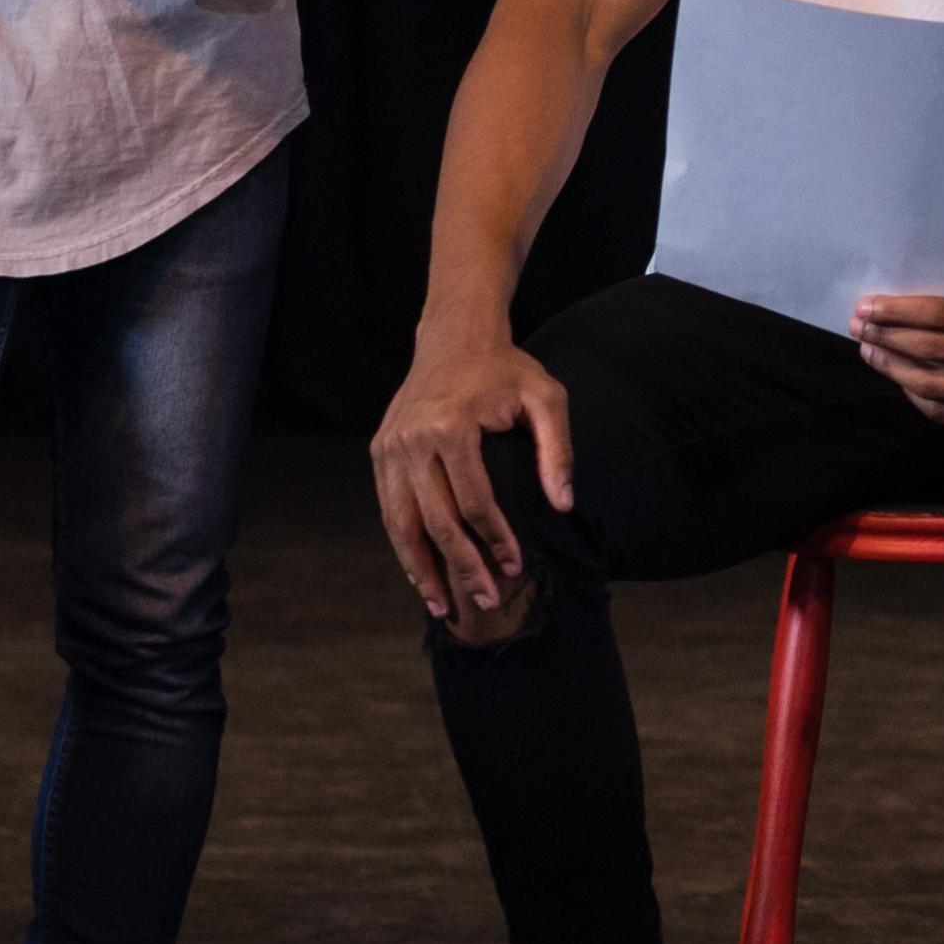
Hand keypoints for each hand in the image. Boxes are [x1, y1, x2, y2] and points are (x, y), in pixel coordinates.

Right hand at [370, 327, 571, 621]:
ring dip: (422, 570)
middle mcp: (412, 439)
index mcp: (451, 426)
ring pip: (402, 523)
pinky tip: (420, 574)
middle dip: (462, 567)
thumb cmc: (506, 369)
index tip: (515, 567)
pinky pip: (389, 509)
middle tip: (485, 600)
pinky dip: (403, 545)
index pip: (474, 501)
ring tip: (442, 608)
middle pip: (436, 521)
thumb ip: (557, 452)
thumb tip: (563, 506)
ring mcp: (390, 447)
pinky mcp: (380, 451)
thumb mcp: (546, 398)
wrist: (453, 336)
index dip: (496, 540)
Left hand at [851, 283, 943, 433]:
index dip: (898, 311)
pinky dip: (915, 396)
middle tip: (859, 328)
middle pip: (932, 350)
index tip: (866, 307)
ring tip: (870, 353)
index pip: (941, 313)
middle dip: (887, 338)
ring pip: (933, 385)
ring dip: (892, 368)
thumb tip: (899, 293)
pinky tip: (898, 379)